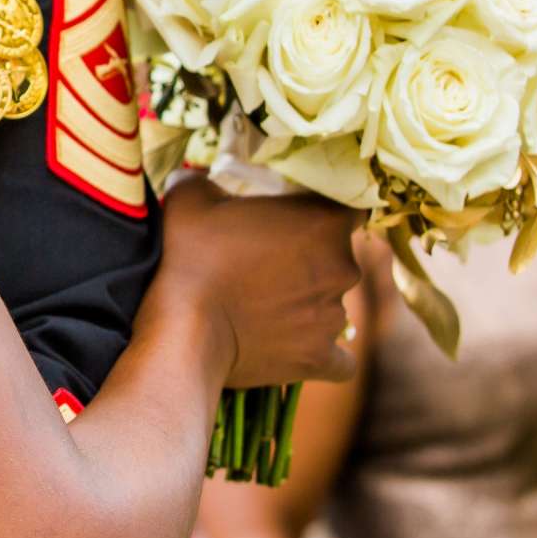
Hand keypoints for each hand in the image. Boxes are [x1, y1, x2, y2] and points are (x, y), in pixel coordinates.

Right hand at [152, 178, 359, 388]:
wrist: (185, 331)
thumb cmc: (191, 256)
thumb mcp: (191, 198)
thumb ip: (207, 181)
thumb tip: (201, 178)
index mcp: (324, 222)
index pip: (350, 207)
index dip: (324, 211)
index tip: (295, 217)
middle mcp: (342, 269)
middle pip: (341, 256)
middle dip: (312, 257)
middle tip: (268, 261)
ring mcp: (334, 317)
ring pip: (333, 303)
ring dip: (308, 302)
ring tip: (264, 306)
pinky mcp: (321, 358)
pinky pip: (339, 359)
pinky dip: (322, 352)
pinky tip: (299, 347)